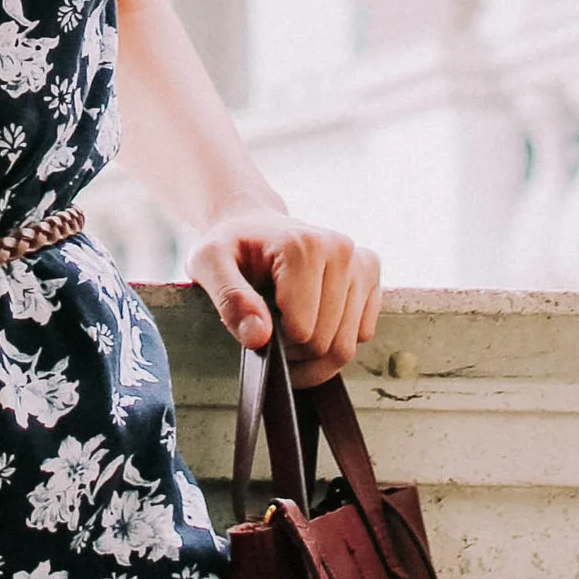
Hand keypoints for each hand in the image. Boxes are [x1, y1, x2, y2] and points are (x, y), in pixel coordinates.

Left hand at [187, 206, 380, 384]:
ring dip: (316, 356)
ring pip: (348, 345)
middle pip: (328, 343)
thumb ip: (229, 299)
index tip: (256, 326)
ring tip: (288, 333)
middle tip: (270, 334)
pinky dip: (336, 341)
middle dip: (296, 355)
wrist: (252, 223)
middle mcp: (341, 250)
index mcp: (304, 246)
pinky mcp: (370, 273)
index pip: (303, 333)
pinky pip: (363, 333)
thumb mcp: (208, 265)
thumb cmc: (231, 245)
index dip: (275, 343)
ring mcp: (361, 261)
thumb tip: (260, 336)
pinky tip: (312, 323)